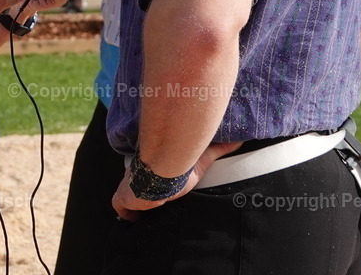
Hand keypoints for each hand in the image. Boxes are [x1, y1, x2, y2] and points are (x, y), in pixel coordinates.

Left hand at [111, 142, 241, 220]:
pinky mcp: (125, 197)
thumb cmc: (181, 161)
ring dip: (133, 202)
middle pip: (137, 182)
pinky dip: (126, 214)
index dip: (151, 177)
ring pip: (127, 195)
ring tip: (143, 212)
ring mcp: (130, 185)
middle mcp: (141, 173)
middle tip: (151, 199)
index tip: (157, 184)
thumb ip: (218, 149)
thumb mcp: (202, 157)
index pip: (150, 171)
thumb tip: (240, 140)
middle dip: (142, 190)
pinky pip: (121, 207)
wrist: (163, 166)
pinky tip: (133, 220)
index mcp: (155, 163)